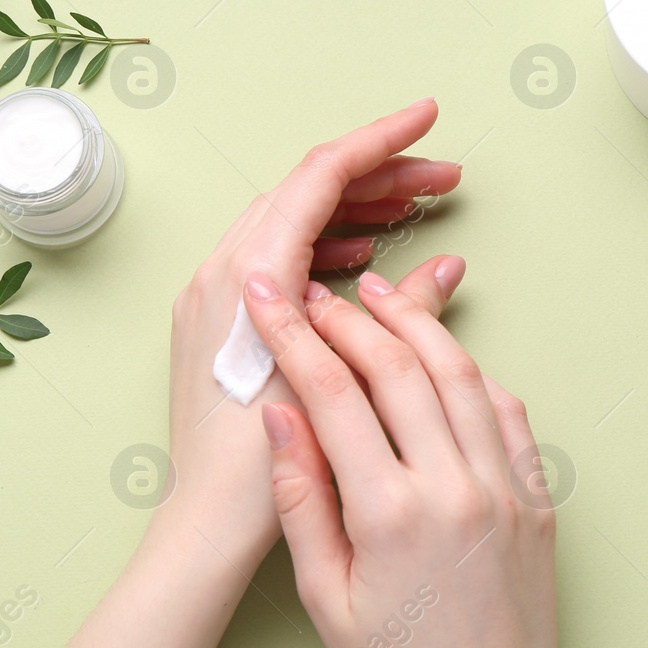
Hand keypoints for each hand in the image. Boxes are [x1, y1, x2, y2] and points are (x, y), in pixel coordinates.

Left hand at [162, 100, 462, 565]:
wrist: (203, 531)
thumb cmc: (263, 473)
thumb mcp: (343, 385)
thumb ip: (398, 318)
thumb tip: (444, 266)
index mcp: (247, 277)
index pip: (318, 178)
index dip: (380, 141)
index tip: (429, 116)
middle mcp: (220, 274)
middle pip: (306, 192)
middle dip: (378, 175)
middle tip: (444, 179)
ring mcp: (212, 297)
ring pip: (290, 222)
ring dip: (353, 208)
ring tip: (415, 210)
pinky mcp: (217, 323)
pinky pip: (275, 257)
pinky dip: (323, 245)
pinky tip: (362, 258)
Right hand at [242, 270, 601, 647]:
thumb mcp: (323, 598)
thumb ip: (301, 500)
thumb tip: (280, 417)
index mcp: (392, 513)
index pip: (335, 393)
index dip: (295, 335)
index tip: (268, 299)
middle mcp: (456, 487)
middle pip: (399, 366)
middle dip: (350, 316)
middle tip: (316, 291)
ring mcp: (506, 489)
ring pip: (460, 374)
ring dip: (416, 325)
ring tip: (379, 294)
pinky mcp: (538, 499)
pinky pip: (506, 412)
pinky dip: (471, 373)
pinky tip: (445, 356)